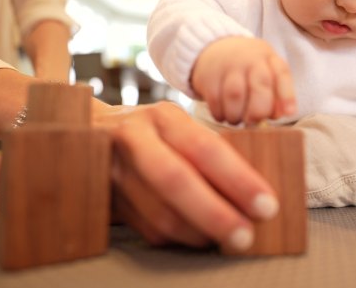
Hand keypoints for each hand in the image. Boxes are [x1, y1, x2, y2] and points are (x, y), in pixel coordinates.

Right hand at [0, 101, 279, 251]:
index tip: (267, 204)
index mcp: (163, 117)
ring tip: (229, 238)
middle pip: (176, 181)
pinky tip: (198, 235)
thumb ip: (209, 151)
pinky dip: (181, 238)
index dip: (238, 179)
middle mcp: (134, 139)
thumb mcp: (179, 128)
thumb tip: (256, 191)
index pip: (205, 147)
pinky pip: (149, 230)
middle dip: (216, 214)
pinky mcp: (106, 200)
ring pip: (160, 214)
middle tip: (246, 237)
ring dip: (200, 233)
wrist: (88, 133)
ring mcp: (114, 171)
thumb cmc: (152, 134)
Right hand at [191, 37, 295, 124]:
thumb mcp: (266, 72)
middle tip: (253, 122)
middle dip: (259, 110)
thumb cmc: (247, 69)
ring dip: (237, 115)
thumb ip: (276, 94)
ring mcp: (228, 66)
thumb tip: (279, 114)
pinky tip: (222, 114)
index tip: (288, 113)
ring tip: (236, 119)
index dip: (287, 95)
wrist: (214, 50)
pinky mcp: (209, 76)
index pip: (282, 74)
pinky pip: (215, 100)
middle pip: (260, 85)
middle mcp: (250, 59)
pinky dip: (220, 113)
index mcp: (269, 58)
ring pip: (235, 95)